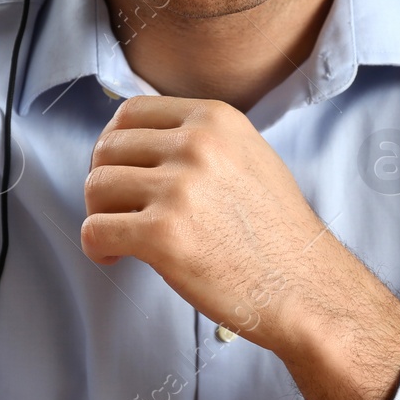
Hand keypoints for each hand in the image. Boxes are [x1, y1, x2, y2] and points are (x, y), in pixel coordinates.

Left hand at [80, 95, 399, 399]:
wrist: (304, 288)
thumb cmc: (276, 232)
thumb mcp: (248, 155)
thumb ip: (200, 139)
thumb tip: (138, 140)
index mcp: (214, 119)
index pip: (131, 111)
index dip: (116, 143)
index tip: (123, 172)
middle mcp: (195, 144)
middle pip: (108, 147)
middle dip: (106, 182)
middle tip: (120, 210)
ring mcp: (178, 188)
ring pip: (95, 186)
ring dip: (100, 214)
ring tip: (120, 237)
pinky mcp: (163, 234)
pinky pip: (94, 229)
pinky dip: (95, 246)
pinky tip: (115, 256)